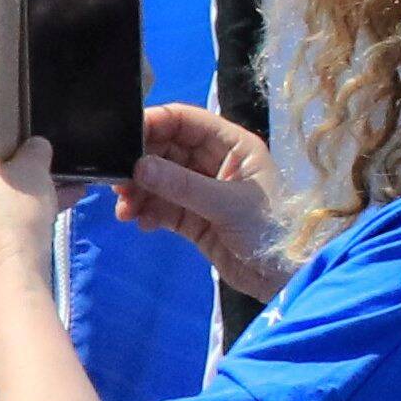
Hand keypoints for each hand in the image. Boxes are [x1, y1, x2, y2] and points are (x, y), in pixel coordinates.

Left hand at [0, 87, 67, 294]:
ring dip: (34, 167)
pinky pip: (10, 196)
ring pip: (4, 172)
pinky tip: (68, 190)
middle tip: (46, 115)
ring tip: (63, 157)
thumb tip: (37, 147)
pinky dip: (34, 191)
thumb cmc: (18, 217)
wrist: (15, 276)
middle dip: (22, 134)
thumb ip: (35, 150)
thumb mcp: (34, 174)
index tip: (14, 70)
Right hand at [115, 101, 289, 300]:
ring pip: (158, 178)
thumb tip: (137, 167)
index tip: (124, 136)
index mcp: (233, 146)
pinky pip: (160, 205)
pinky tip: (141, 223)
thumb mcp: (227, 204)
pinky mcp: (192, 216)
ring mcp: (202, 189)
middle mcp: (215, 162)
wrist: (283, 279)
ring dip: (139, 191)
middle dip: (140, 163)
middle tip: (117, 180)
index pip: (186, 121)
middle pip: (165, 149)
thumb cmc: (270, 230)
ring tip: (126, 209)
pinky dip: (147, 211)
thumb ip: (181, 184)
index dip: (155, 123)